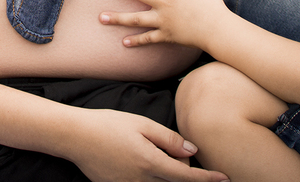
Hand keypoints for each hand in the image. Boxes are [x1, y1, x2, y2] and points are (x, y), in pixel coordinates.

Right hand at [65, 107, 228, 181]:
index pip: (187, 177)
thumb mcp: (141, 124)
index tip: (224, 179)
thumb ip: (168, 139)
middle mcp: (142, 181)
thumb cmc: (107, 125)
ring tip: (155, 154)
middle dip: (183, 170)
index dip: (208, 179)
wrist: (75, 137)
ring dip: (168, 174)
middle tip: (173, 148)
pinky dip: (151, 176)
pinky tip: (139, 160)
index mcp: (150, 163)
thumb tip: (191, 151)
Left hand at [100, 0, 228, 48]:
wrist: (219, 31)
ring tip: (101, 17)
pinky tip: (124, 42)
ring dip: (117, 18)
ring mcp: (164, 20)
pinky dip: (136, 41)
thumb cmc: (214, 8)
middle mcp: (166, 3)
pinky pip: (148, 39)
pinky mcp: (166, 35)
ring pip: (136, 19)